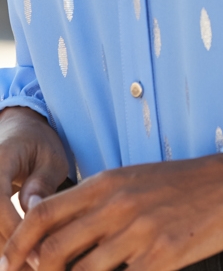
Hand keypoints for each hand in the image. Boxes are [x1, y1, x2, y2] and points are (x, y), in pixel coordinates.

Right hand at [0, 107, 68, 260]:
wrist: (17, 133)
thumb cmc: (38, 145)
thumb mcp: (51, 156)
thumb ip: (42, 180)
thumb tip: (33, 207)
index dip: (15, 232)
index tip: (38, 256)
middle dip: (8, 251)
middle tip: (35, 269)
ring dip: (3, 253)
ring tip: (29, 270)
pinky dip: (2, 249)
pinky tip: (20, 263)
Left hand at [0, 153, 222, 270]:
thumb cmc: (183, 184)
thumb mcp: (134, 181)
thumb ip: (97, 203)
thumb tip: (55, 234)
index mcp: (106, 183)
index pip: (41, 215)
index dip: (17, 246)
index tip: (12, 265)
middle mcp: (116, 205)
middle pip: (51, 253)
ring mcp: (139, 232)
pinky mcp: (162, 257)